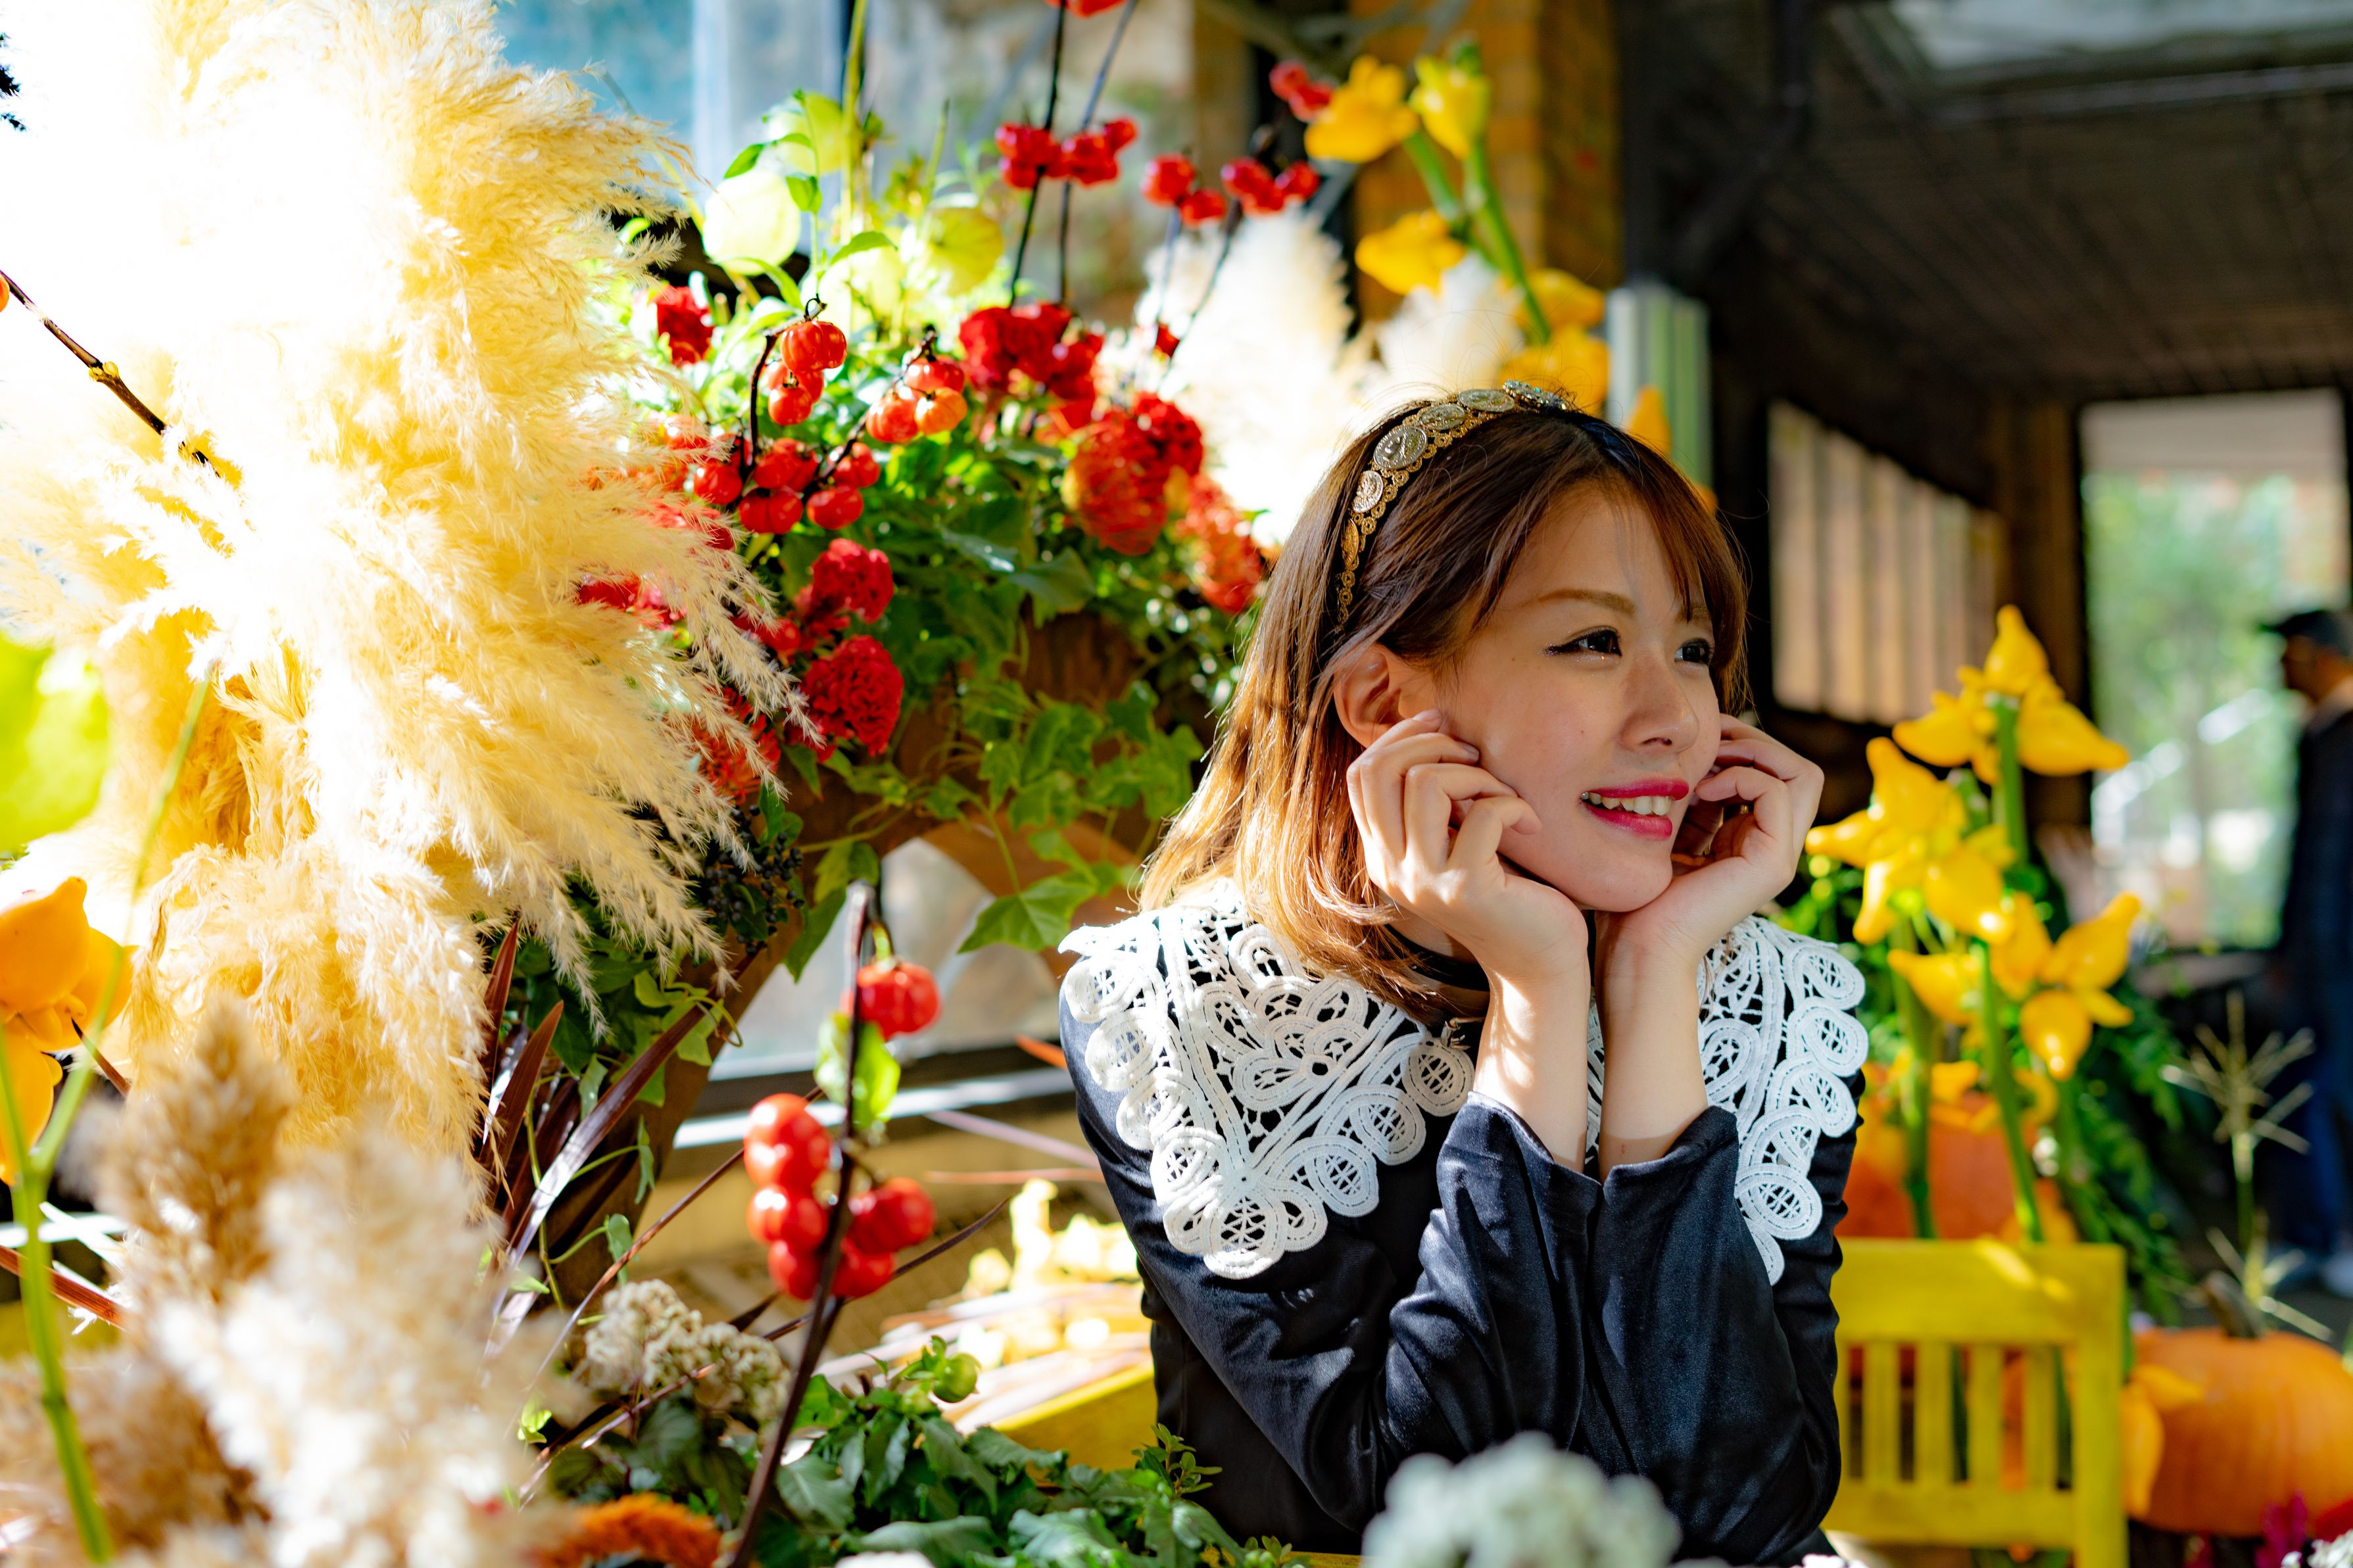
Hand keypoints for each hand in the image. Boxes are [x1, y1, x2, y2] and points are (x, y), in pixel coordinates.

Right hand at [1349, 709, 1593, 1162]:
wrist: (1539, 963)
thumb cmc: (1508, 892)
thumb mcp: (1457, 841)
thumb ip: (1433, 803)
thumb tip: (1432, 728)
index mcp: (1382, 855)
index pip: (1361, 774)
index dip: (1401, 736)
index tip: (1444, 725)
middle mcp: (1391, 870)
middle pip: (1380, 770)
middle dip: (1433, 743)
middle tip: (1477, 755)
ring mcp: (1424, 882)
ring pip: (1425, 783)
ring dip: (1476, 774)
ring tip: (1505, 796)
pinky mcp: (1466, 889)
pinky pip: (1484, 813)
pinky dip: (1514, 804)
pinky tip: (1532, 823)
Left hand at [1597, 720, 1822, 978]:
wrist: (1637, 948)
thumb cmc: (1638, 896)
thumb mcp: (1668, 831)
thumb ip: (1692, 798)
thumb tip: (1698, 750)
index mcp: (1749, 840)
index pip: (1774, 772)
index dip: (1741, 745)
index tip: (1697, 742)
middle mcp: (1772, 847)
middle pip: (1798, 769)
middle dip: (1754, 741)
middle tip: (1709, 740)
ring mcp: (1779, 857)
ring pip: (1801, 775)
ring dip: (1753, 753)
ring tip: (1707, 763)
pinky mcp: (1773, 865)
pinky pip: (1778, 793)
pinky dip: (1741, 777)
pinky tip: (1702, 791)